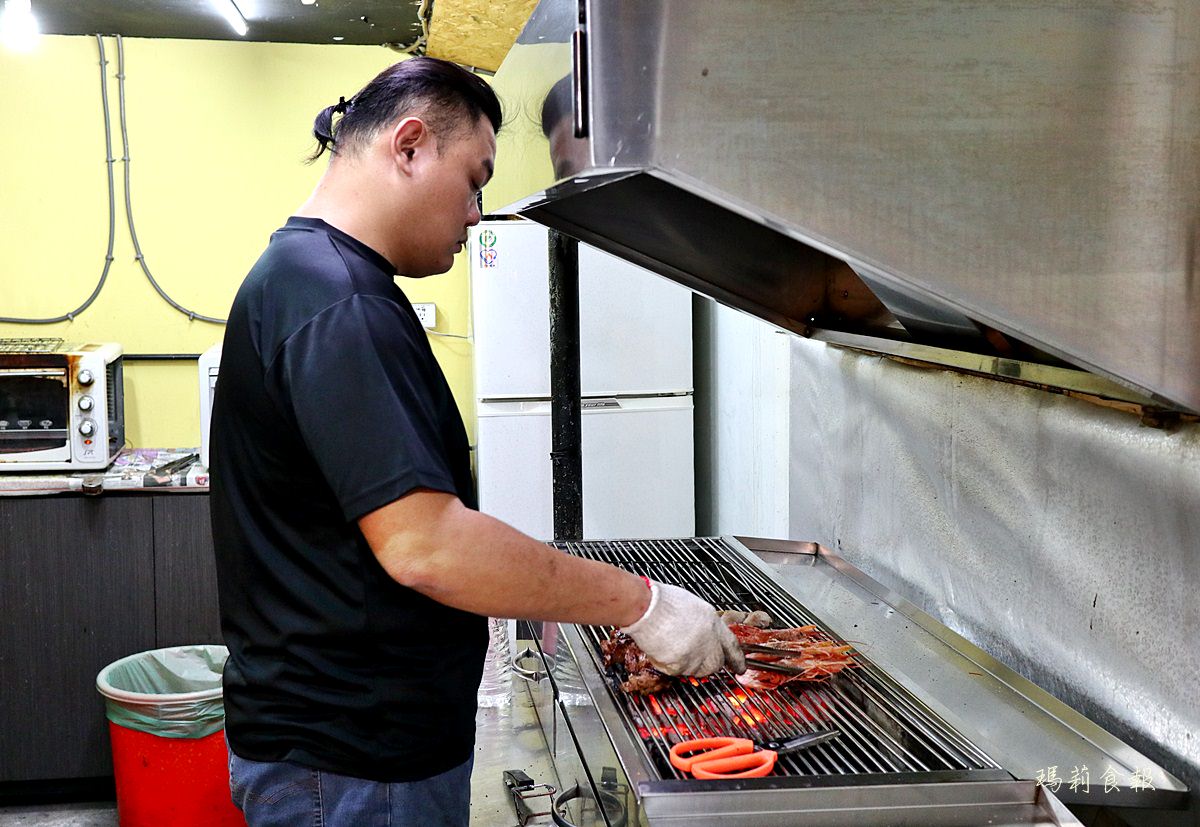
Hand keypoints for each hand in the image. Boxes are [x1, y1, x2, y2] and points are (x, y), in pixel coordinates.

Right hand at [621, 581, 746, 676]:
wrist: (646, 608)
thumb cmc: (664, 602)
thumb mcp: (693, 607)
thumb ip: (704, 624)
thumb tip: (705, 634)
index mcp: (714, 623)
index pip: (732, 646)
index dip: (737, 659)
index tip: (741, 667)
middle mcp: (709, 641)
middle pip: (715, 664)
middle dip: (707, 662)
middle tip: (694, 655)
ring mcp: (695, 655)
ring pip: (696, 670)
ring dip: (687, 663)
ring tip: (673, 645)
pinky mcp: (680, 665)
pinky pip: (677, 671)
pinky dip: (670, 664)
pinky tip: (663, 649)